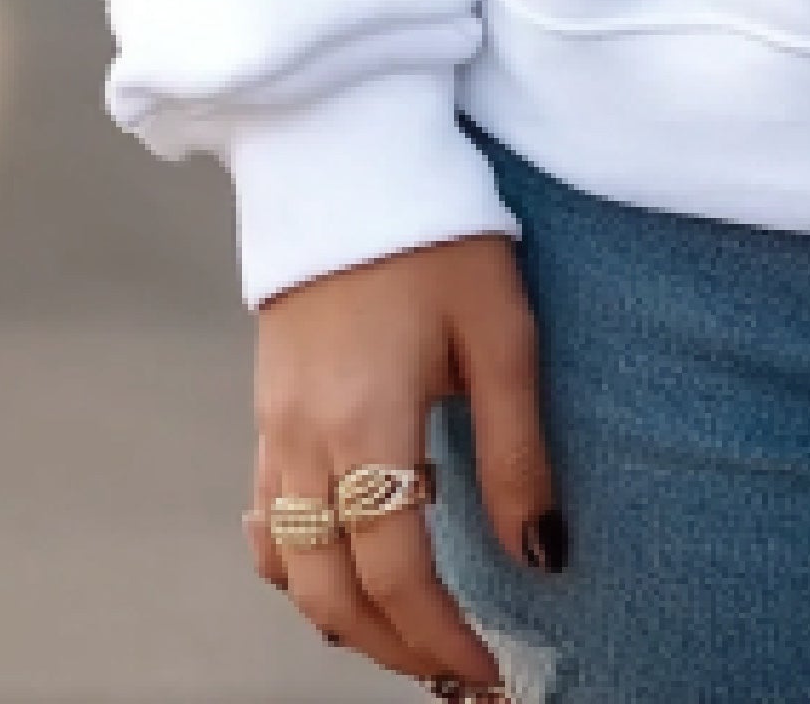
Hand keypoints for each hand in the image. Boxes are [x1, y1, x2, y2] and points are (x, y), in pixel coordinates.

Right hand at [247, 233, 559, 686]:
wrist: (348, 157)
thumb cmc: (439, 234)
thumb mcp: (503, 333)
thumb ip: (518, 450)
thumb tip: (542, 553)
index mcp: (366, 423)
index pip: (395, 574)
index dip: (441, 638)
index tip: (485, 674)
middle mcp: (304, 440)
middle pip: (331, 593)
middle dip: (393, 647)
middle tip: (453, 672)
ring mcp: (272, 429)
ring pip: (289, 569)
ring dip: (345, 616)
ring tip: (413, 630)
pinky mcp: (266, 412)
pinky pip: (266, 522)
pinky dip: (305, 565)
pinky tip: (355, 558)